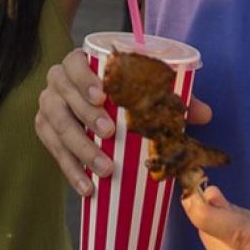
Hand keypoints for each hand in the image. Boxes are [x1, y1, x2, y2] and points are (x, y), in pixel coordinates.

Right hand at [35, 48, 212, 195]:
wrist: (97, 102)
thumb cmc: (126, 91)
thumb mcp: (148, 90)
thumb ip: (174, 98)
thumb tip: (205, 114)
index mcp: (80, 62)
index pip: (74, 63)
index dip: (84, 79)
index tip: (102, 97)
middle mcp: (58, 81)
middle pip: (63, 96)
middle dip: (85, 116)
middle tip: (109, 134)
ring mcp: (48, 105)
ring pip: (55, 125)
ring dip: (79, 148)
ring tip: (104, 169)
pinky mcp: (45, 130)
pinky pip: (52, 149)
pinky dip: (70, 169)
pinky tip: (86, 187)